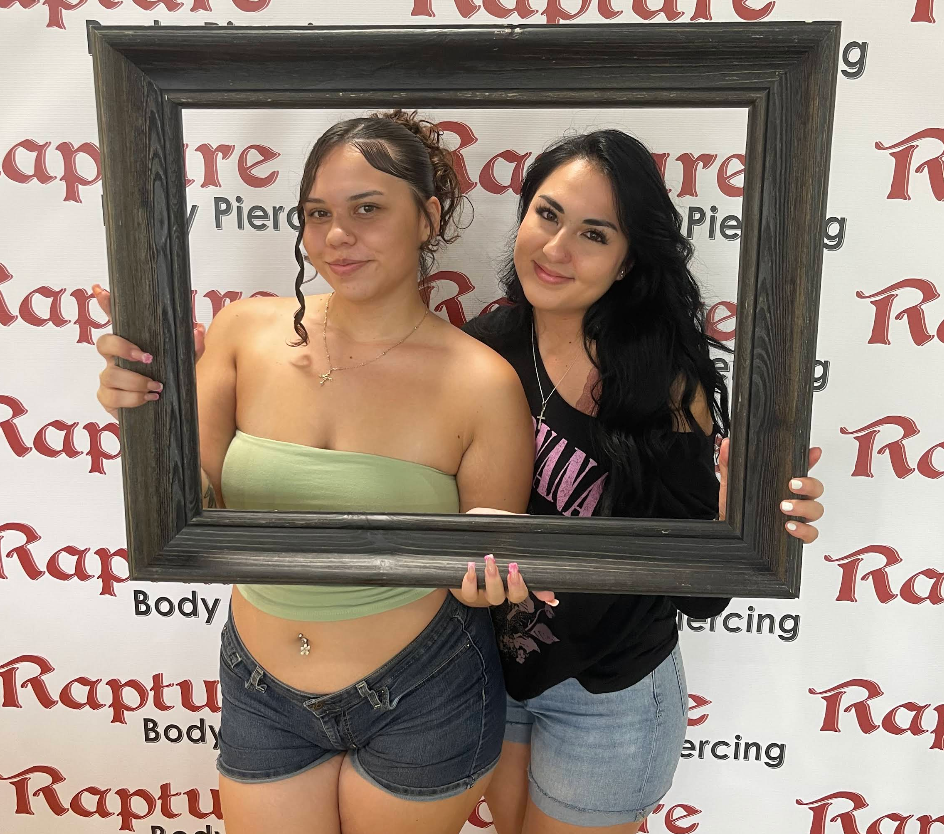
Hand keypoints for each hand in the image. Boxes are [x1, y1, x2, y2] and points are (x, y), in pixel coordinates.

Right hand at [91, 284, 205, 419]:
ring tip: (156, 386)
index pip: (117, 321)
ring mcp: (109, 378)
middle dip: (123, 348)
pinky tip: (147, 398)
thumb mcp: (185, 364)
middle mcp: (116, 358)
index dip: (106, 305)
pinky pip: (111, 396)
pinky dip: (131, 398)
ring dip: (135, 381)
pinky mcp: (108, 398)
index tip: (100, 291)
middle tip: (147, 358)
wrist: (171, 415)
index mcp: (133, 345)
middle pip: (103, 343)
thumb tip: (196, 329)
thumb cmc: (172, 383)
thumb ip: (192, 347)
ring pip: (109, 374)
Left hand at [453, 508, 557, 606]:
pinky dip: (471, 583)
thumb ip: (511, 523)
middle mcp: (503, 587)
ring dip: (494, 581)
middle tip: (512, 567)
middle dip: (516, 584)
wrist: (457, 536)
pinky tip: (471, 568)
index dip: (543, 592)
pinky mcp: (468, 591)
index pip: (533, 585)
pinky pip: (470, 594)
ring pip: (495, 597)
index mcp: (514, 574)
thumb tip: (525, 518)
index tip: (549, 595)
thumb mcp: (496, 523)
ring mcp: (486, 591)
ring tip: (489, 561)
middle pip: (516, 596)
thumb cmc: (482, 531)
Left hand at [717, 438, 824, 542]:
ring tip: (784, 507)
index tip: (813, 452)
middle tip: (792, 485)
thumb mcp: (731, 485)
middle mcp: (794, 499)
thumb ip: (729, 464)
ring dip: (804, 507)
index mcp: (782, 484)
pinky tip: (789, 526)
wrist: (733, 533)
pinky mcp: (797, 534)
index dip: (811, 459)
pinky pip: (811, 533)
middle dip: (809, 485)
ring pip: (816, 509)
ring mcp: (798, 517)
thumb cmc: (737, 509)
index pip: (802, 468)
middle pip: (816, 488)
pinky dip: (804, 530)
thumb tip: (726, 445)